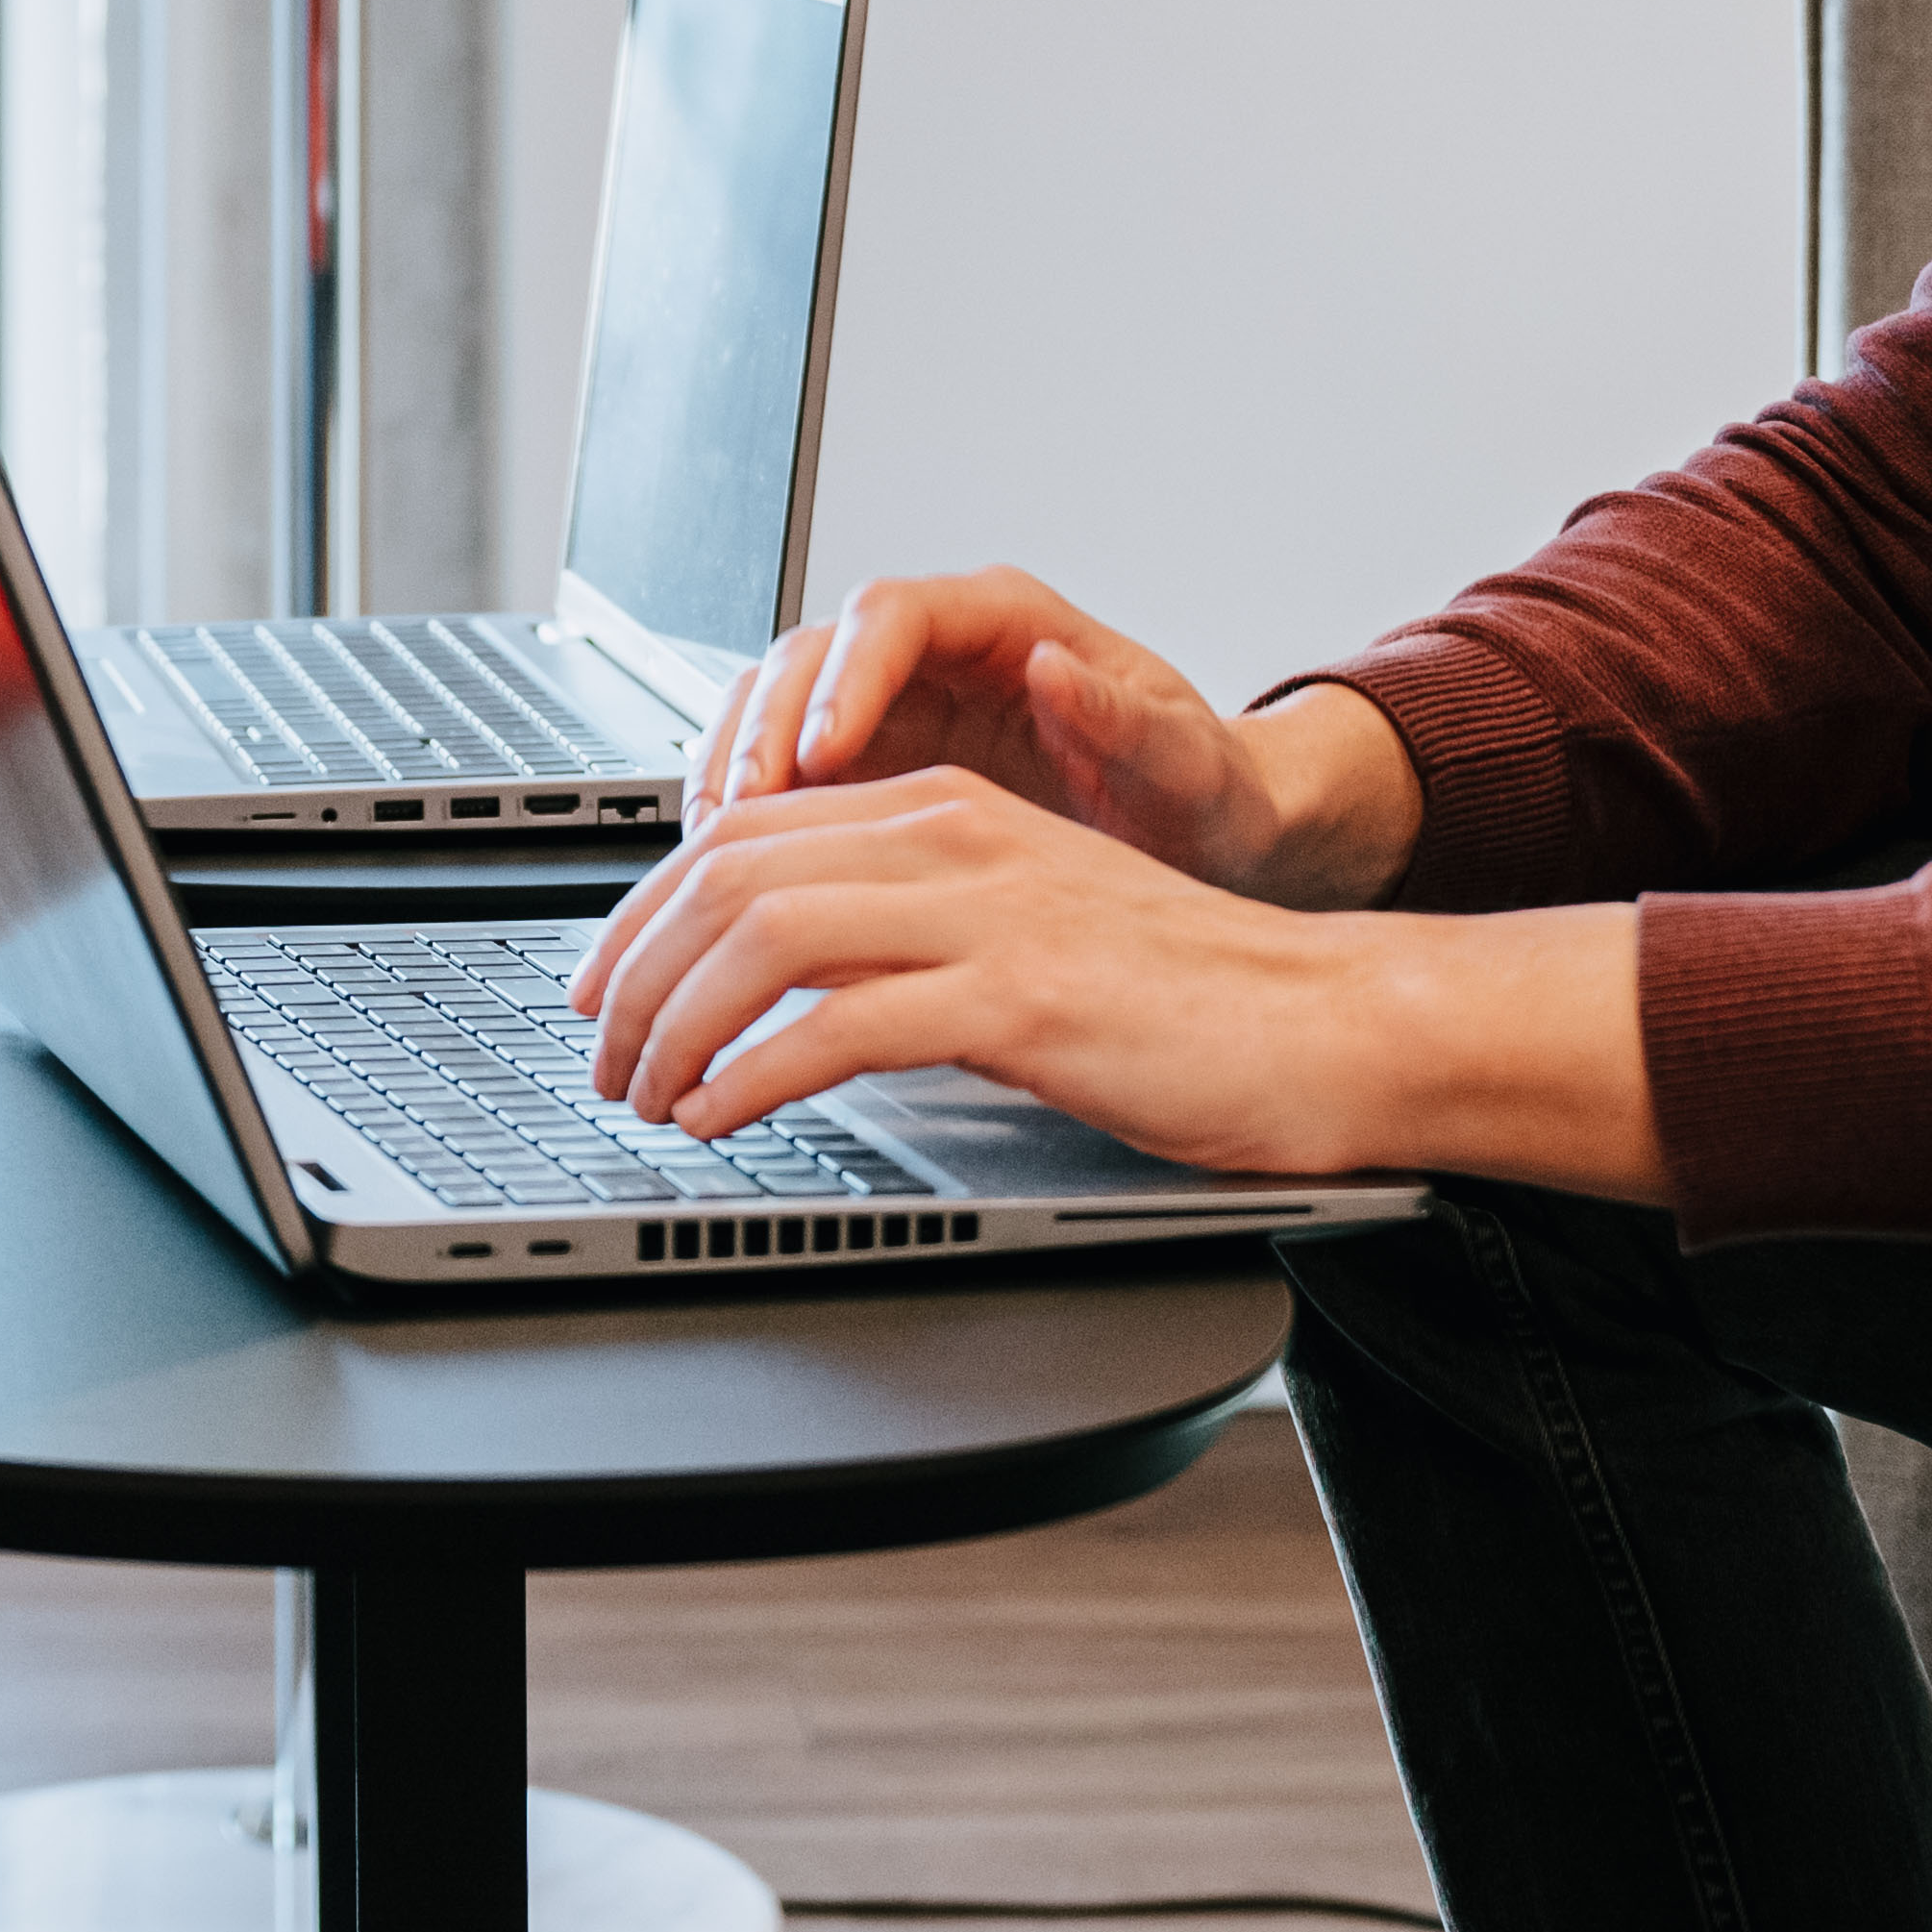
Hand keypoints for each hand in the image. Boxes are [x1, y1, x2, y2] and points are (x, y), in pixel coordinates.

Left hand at [563, 775, 1660, 1198]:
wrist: (1332, 1019)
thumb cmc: (1193, 996)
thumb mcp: (1029, 928)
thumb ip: (919, 929)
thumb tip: (803, 979)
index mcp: (953, 814)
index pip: (747, 833)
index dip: (648, 909)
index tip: (605, 982)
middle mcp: (958, 841)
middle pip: (730, 876)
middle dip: (636, 969)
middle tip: (599, 1051)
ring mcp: (988, 915)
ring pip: (765, 938)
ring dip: (677, 1024)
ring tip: (647, 1095)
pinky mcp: (1022, 1000)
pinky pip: (839, 1026)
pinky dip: (754, 1074)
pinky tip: (722, 1117)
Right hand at [698, 568, 1407, 905]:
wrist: (1200, 839)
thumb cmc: (1198, 789)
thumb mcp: (1184, 758)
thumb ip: (1123, 717)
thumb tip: (1058, 670)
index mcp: (1006, 620)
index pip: (892, 614)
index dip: (847, 677)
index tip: (825, 748)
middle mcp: (934, 651)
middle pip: (810, 655)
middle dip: (764, 729)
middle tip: (742, 811)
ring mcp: (893, 705)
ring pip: (774, 709)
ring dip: (737, 772)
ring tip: (720, 849)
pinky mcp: (869, 767)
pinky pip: (780, 773)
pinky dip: (749, 817)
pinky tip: (736, 874)